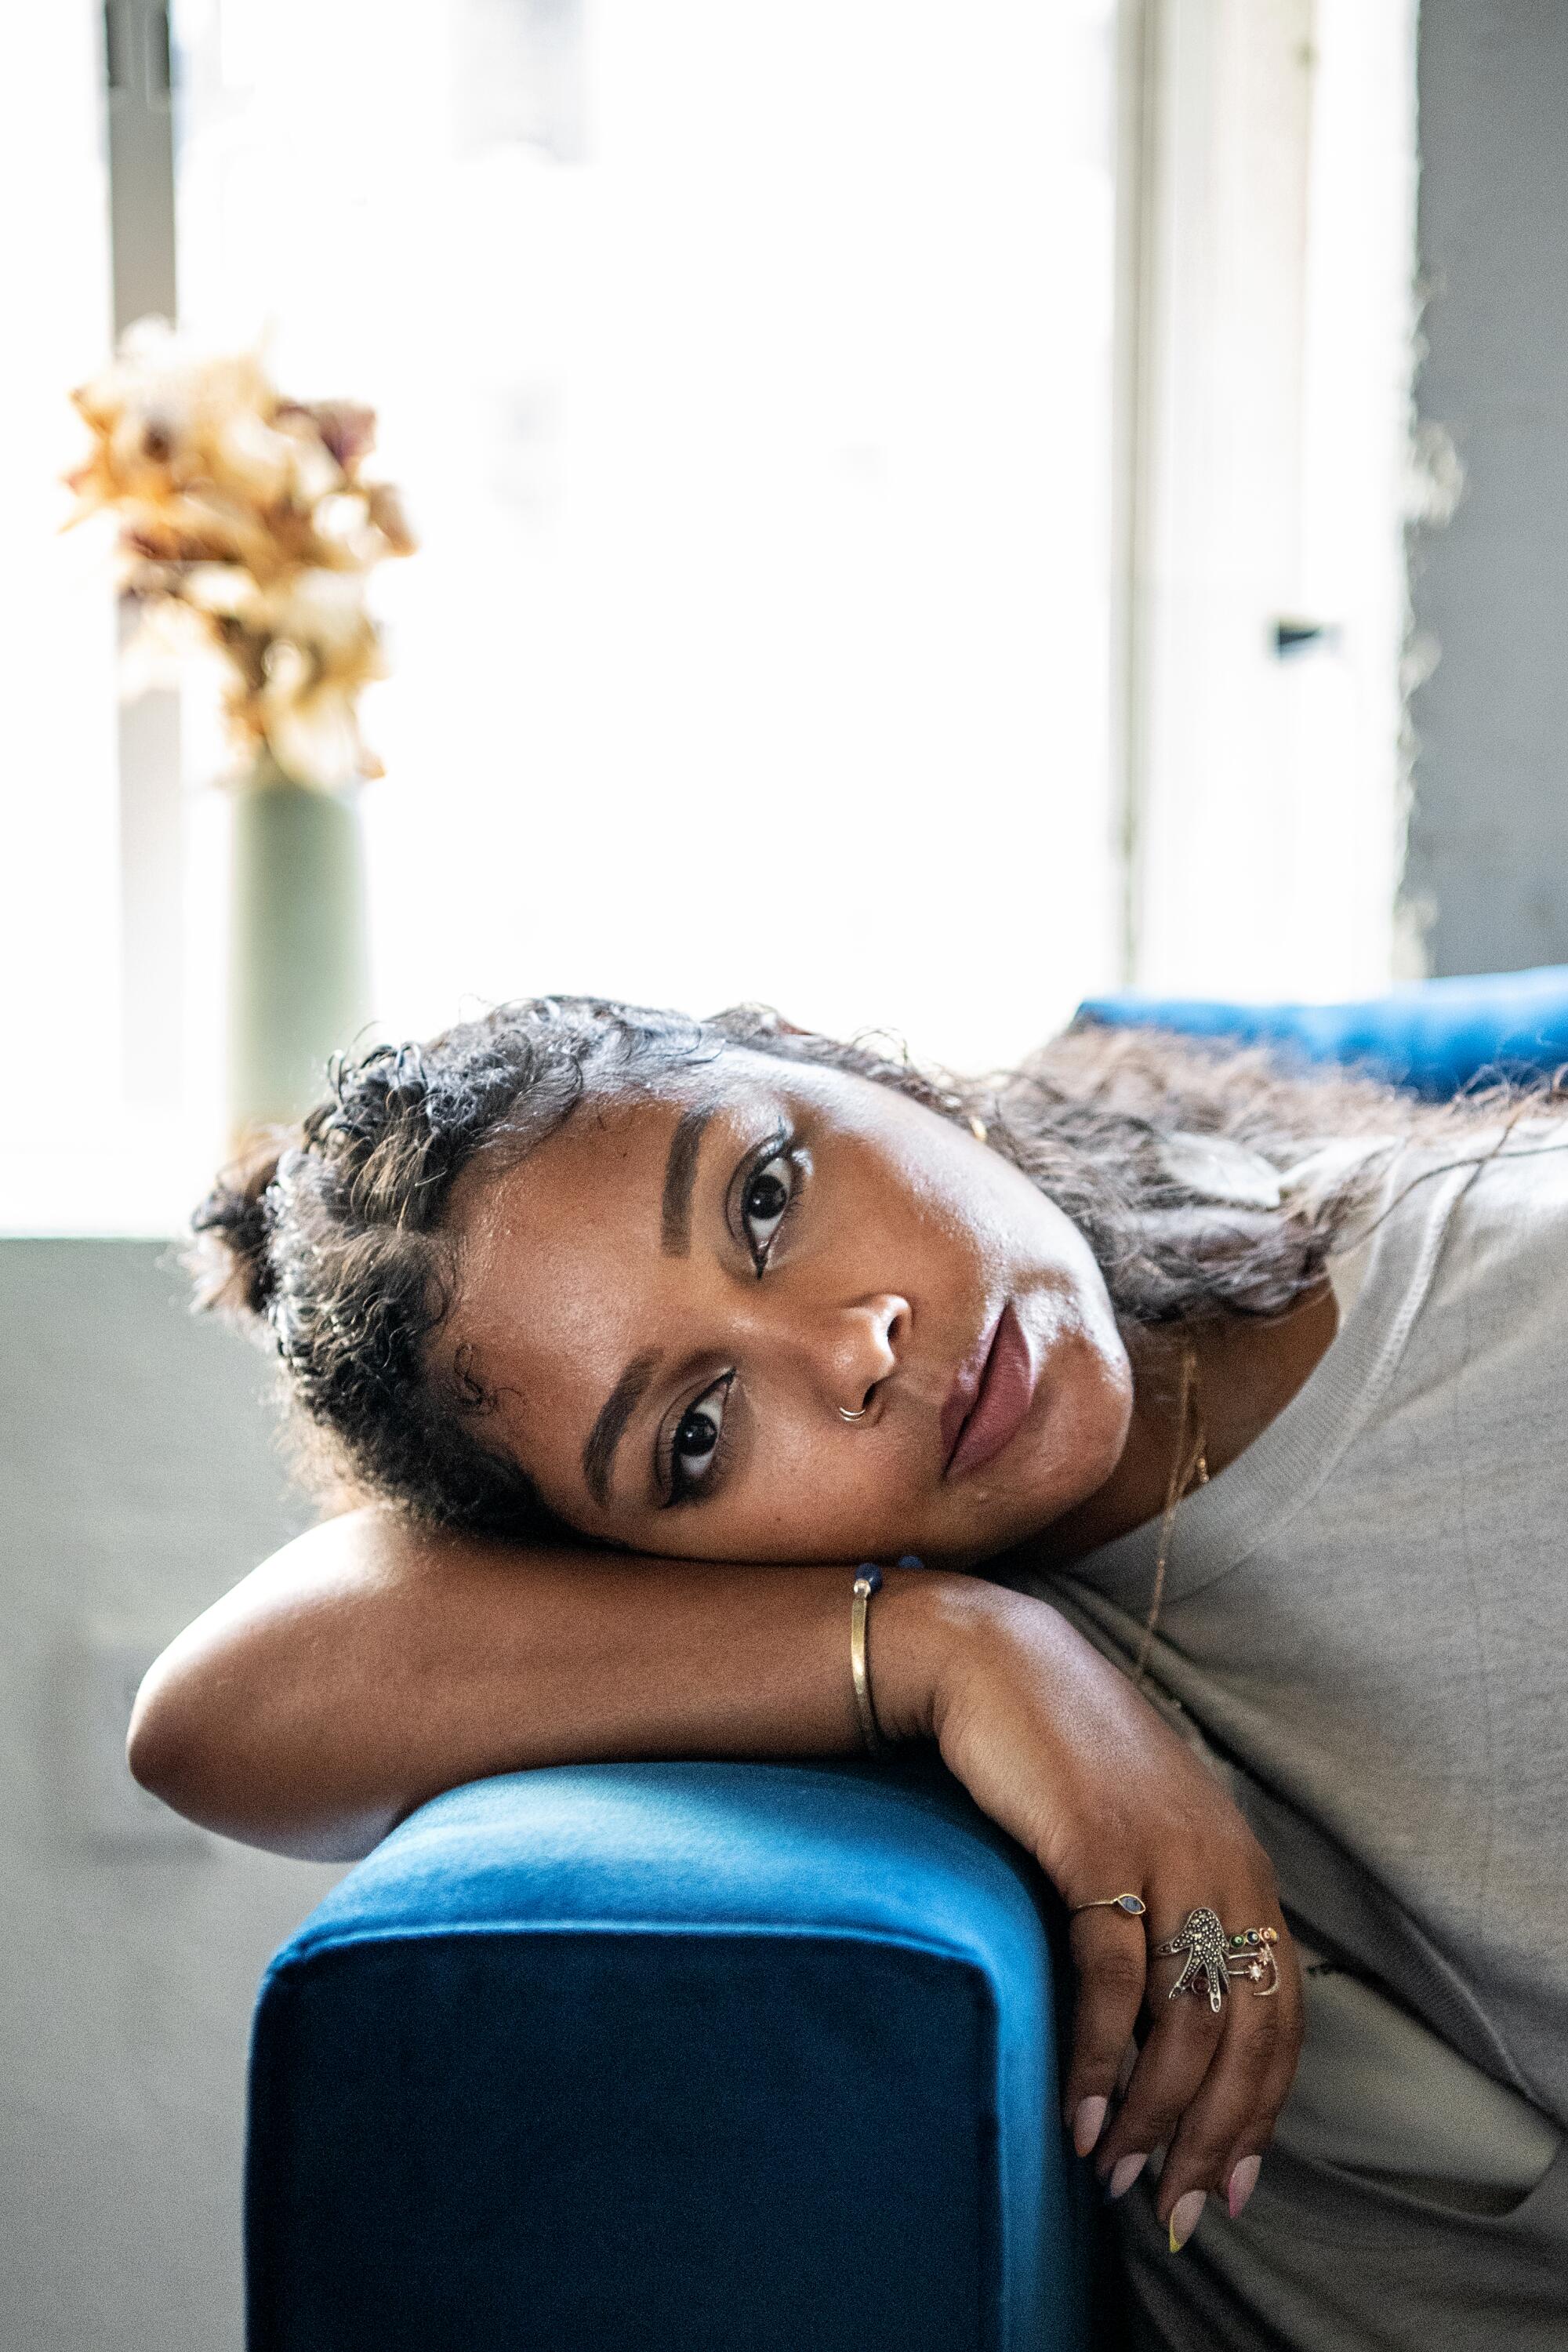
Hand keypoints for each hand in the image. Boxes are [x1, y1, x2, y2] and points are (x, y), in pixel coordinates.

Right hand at [887, 1576, 1302, 2245]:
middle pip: (1246, 2032)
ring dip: (1154, 2116)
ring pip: (1186, 2021)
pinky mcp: (1099, 1851)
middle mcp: (1222, 1862)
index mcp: (1242, 1862)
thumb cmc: (1057, 1751)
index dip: (1261, 2107)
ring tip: (1118, 2174)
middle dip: (1216, 2136)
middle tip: (1180, 2207)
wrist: (992, 1658)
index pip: (1281, 2013)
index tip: (1232, 2181)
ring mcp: (1165, 1855)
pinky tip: (1078, 2111)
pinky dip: (1100, 2061)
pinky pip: (1114, 1983)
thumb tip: (1163, 2016)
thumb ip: (1168, 1902)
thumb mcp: (1139, 1826)